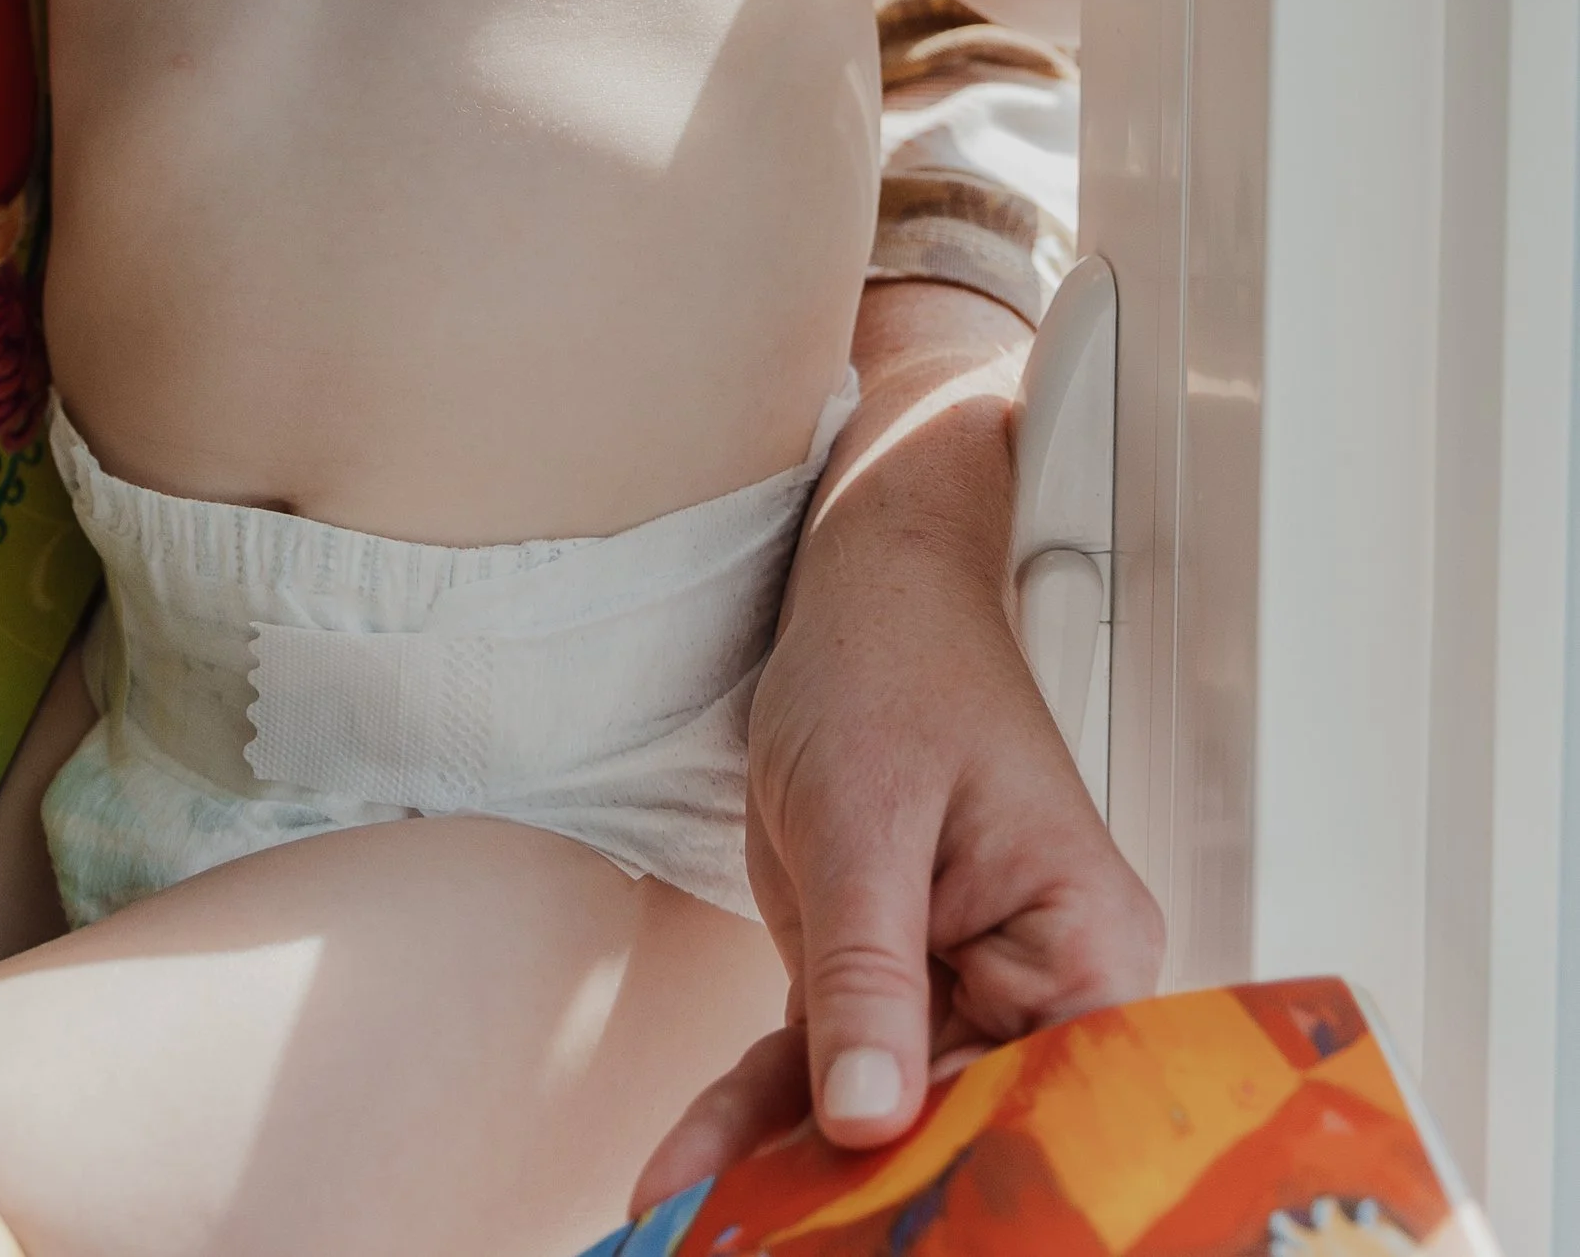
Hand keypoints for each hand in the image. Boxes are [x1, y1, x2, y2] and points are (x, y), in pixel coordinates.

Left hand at [632, 297, 1159, 1210]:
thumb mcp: (865, 811)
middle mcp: (1042, 985)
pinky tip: (686, 1170)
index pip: (1043, 1104)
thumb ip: (871, 972)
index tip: (882, 1234)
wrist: (858, 582)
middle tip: (753, 1242)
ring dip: (782, 1172)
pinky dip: (753, 1115)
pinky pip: (824, 1067)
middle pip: (955, 1125)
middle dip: (859, 1194)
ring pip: (874, 1112)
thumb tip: (869, 1117)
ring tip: (692, 1227)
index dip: (965, 1184)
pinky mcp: (884, 979)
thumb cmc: (895, 656)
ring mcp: (962, 989)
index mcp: (1085, 945)